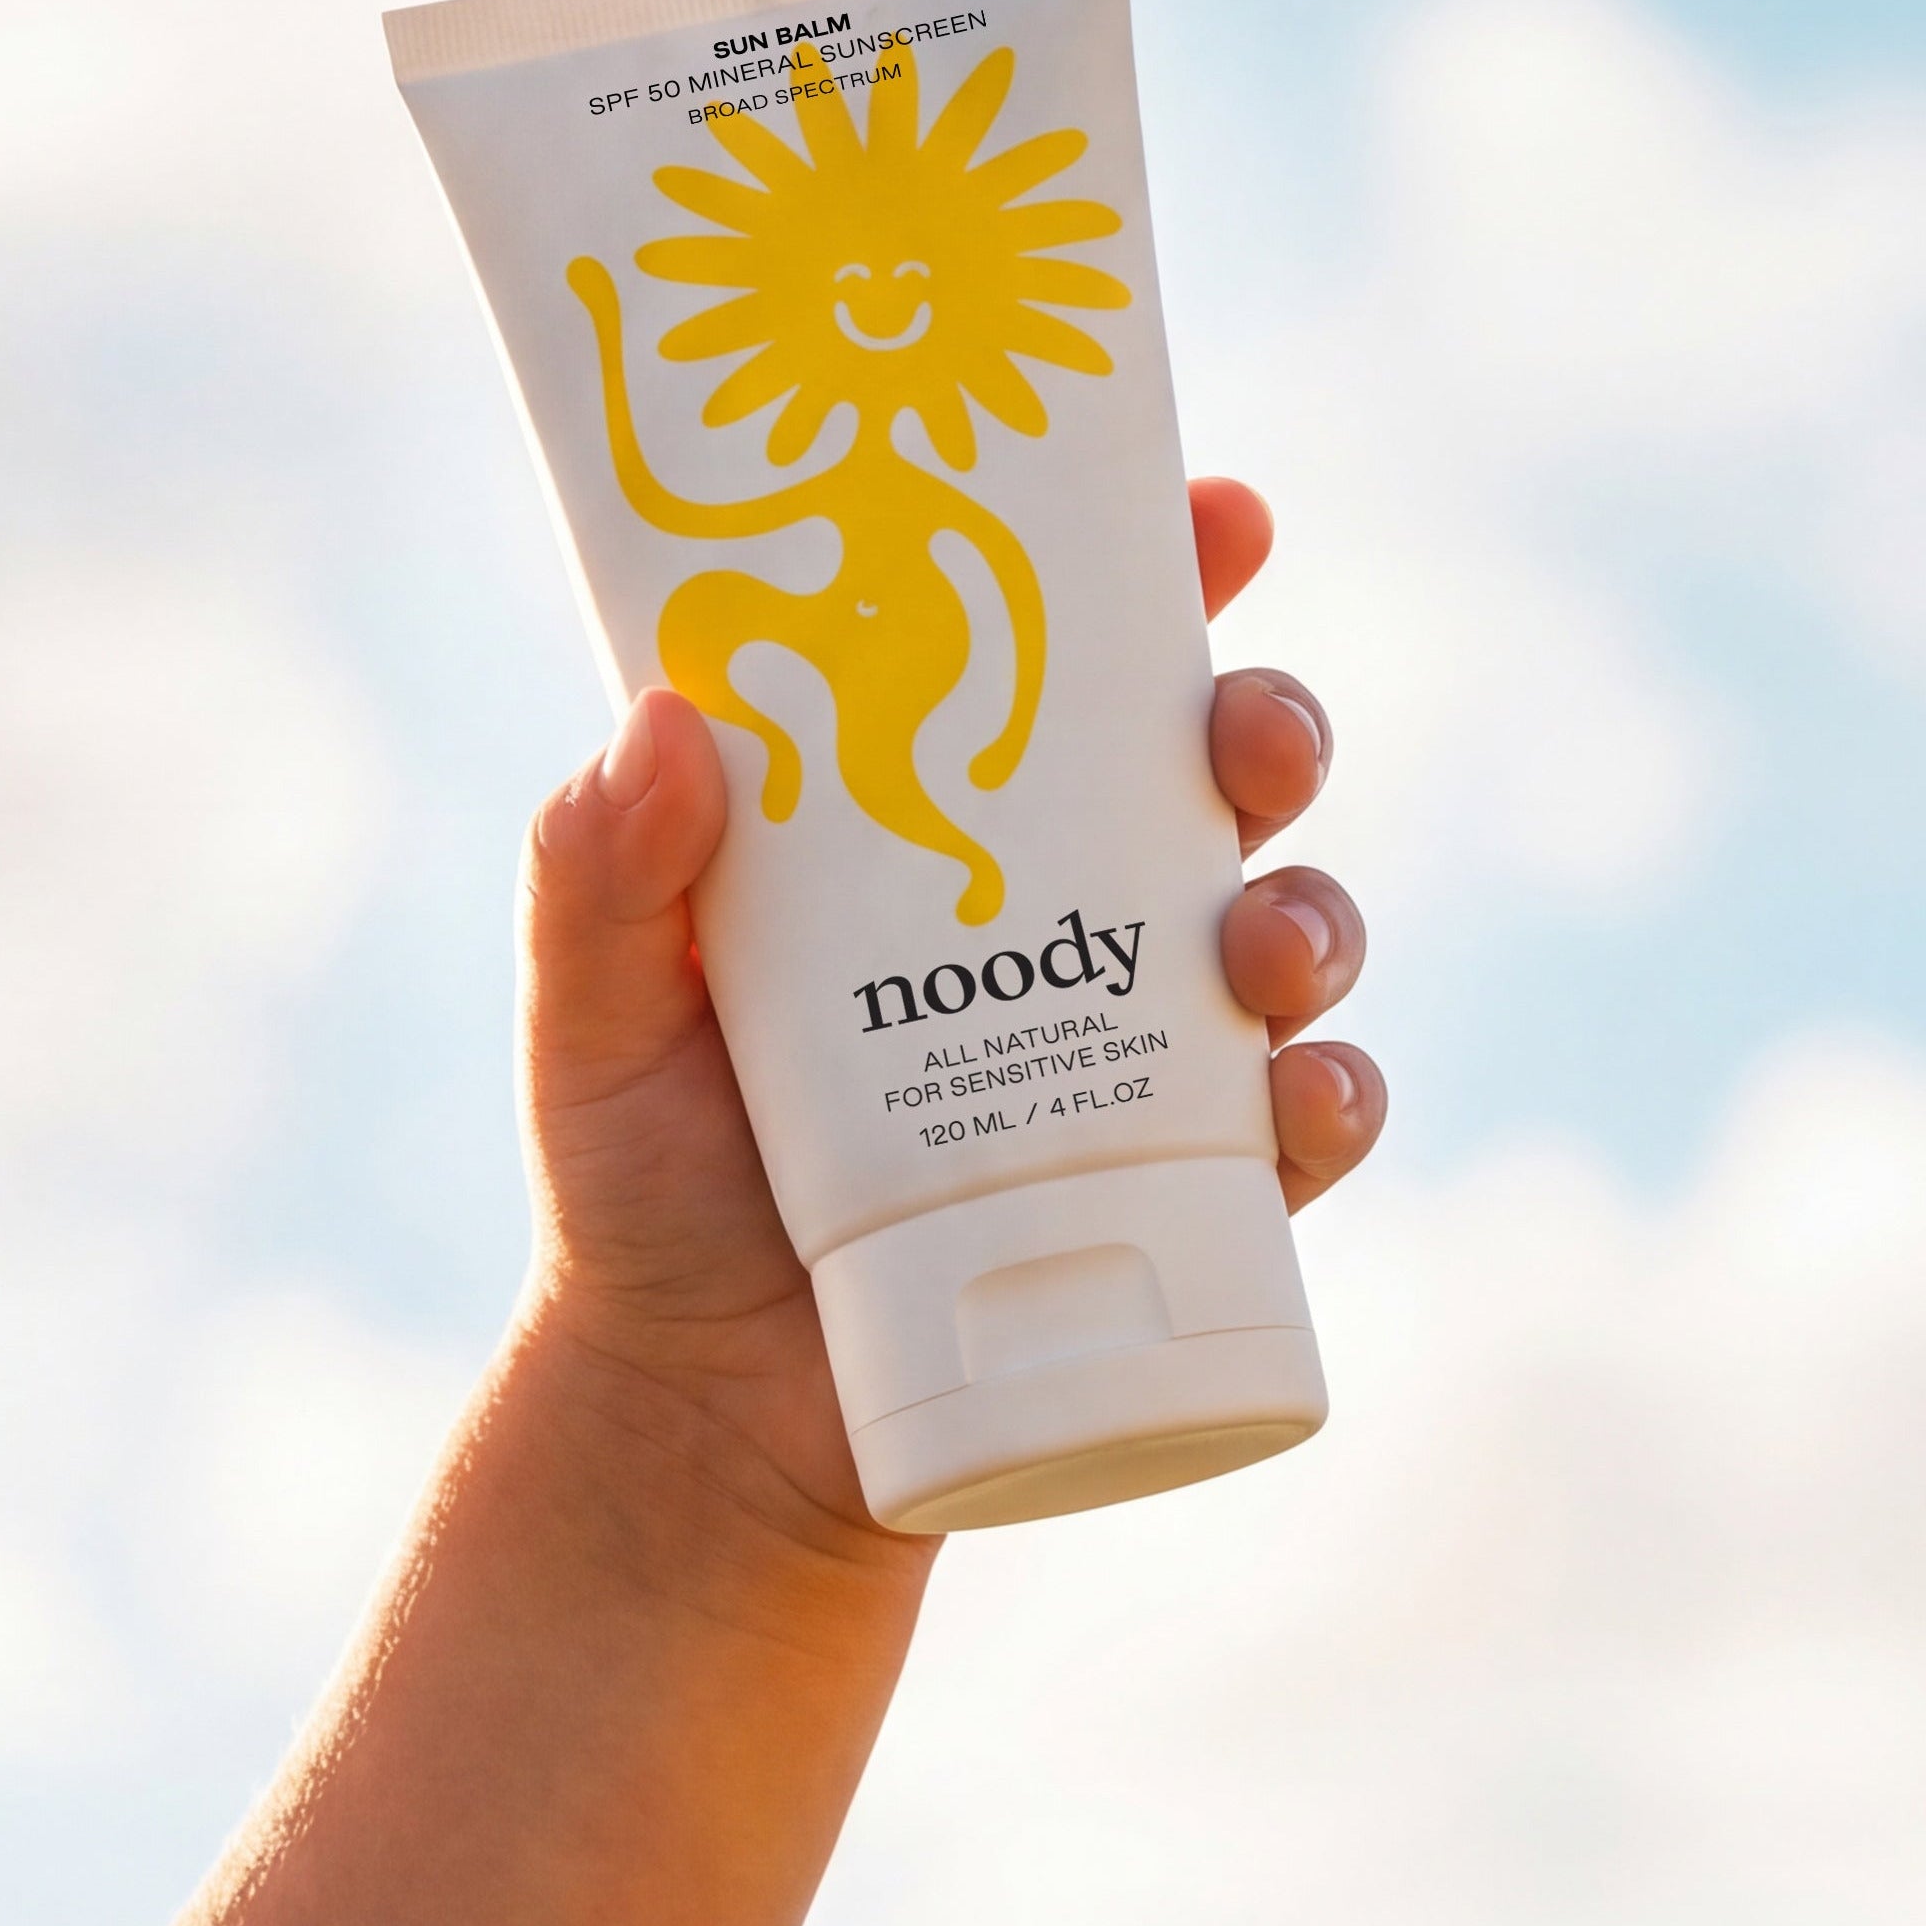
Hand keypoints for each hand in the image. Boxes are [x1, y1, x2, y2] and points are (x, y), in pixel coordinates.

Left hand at [513, 476, 1382, 1550]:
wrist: (701, 1410)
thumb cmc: (646, 1177)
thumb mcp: (591, 1013)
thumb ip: (595, 877)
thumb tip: (664, 720)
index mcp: (938, 824)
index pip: (1064, 663)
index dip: (1159, 573)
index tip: (1219, 515)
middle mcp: (1065, 916)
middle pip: (1214, 777)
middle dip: (1268, 725)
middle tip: (1244, 735)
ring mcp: (1135, 1055)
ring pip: (1289, 934)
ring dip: (1312, 912)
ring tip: (1259, 944)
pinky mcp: (1181, 1200)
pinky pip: (1306, 1133)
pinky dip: (1333, 1102)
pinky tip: (1302, 1097)